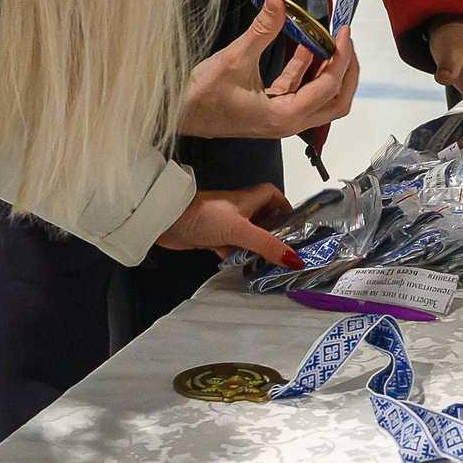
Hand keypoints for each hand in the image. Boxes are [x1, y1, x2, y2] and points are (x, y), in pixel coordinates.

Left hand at [157, 184, 299, 266]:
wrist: (166, 221)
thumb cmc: (203, 215)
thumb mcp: (240, 229)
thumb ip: (266, 244)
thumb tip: (294, 259)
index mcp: (248, 199)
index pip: (273, 195)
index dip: (285, 205)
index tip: (296, 224)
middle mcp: (238, 210)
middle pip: (263, 217)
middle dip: (275, 233)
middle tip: (287, 251)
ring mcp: (225, 224)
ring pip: (248, 235)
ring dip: (257, 248)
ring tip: (270, 264)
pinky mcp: (213, 237)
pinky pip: (232, 247)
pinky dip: (239, 256)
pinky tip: (243, 268)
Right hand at [178, 0, 358, 138]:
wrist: (178, 114)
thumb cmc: (203, 96)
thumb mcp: (234, 59)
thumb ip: (261, 30)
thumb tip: (278, 0)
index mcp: (285, 116)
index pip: (328, 87)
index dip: (341, 57)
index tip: (343, 31)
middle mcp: (289, 122)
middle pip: (336, 101)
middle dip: (347, 71)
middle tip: (346, 41)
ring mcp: (281, 117)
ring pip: (321, 98)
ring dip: (329, 70)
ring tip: (331, 40)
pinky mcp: (271, 108)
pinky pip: (299, 90)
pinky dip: (307, 70)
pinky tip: (306, 46)